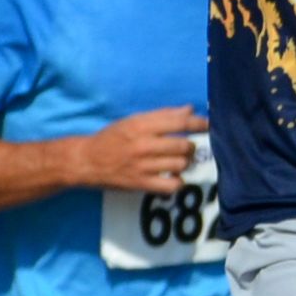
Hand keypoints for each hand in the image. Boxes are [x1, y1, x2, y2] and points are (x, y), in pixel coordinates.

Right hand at [76, 107, 206, 194]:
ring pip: (180, 165)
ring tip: (177, 161)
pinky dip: (177, 182)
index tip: (209, 125)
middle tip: (186, 147)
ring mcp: (142, 166)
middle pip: (183, 145)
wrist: (85, 161)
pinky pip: (171, 186)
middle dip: (190, 146)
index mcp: (141, 126)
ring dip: (184, 163)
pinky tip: (172, 177)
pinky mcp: (140, 184)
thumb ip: (162, 115)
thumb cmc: (111, 138)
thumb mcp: (133, 120)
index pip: (180, 122)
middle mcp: (143, 145)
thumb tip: (190, 109)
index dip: (199, 123)